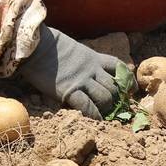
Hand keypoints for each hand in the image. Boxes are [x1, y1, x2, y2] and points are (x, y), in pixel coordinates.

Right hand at [14, 26, 128, 116]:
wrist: (34, 46)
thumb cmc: (47, 44)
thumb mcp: (72, 49)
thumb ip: (81, 59)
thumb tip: (81, 67)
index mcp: (93, 57)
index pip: (119, 67)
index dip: (127, 79)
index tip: (131, 89)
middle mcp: (92, 69)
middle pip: (114, 86)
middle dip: (117, 98)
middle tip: (114, 108)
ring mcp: (81, 80)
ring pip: (105, 97)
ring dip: (106, 107)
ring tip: (103, 114)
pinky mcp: (69, 91)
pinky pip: (87, 107)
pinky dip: (94, 115)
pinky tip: (96, 120)